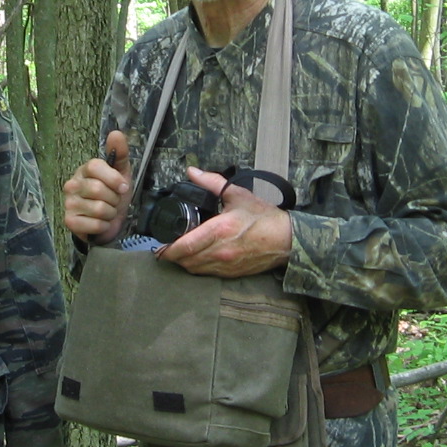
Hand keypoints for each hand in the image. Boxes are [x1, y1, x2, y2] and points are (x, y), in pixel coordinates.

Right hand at [62, 130, 132, 244]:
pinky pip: (94, 224)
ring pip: (99, 208)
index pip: (95, 166)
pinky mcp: (69, 221)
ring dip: (110, 213)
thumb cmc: (113, 194)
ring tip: (107, 212)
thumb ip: (120, 153)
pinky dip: (104, 226)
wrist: (109, 221)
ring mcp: (69, 203)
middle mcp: (72, 184)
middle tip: (113, 201)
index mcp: (85, 170)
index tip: (123, 187)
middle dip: (114, 199)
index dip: (113, 178)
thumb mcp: (122, 173)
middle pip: (98, 189)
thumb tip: (116, 133)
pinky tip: (101, 223)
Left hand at [155, 166, 292, 277]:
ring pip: (195, 269)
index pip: (186, 246)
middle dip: (173, 256)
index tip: (159, 247)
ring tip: (178, 254)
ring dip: (184, 263)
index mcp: (220, 230)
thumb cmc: (264, 217)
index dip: (168, 249)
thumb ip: (212, 183)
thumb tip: (193, 172)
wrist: (286, 239)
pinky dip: (198, 267)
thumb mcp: (237, 195)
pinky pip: (207, 274)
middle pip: (186, 260)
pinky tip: (196, 259)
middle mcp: (221, 251)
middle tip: (164, 249)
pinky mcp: (232, 273)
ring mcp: (226, 265)